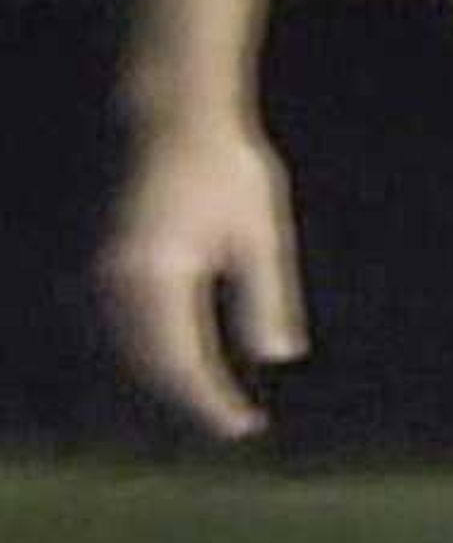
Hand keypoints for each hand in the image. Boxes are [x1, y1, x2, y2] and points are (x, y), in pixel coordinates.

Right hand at [97, 116, 305, 439]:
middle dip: (185, 401)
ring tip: (209, 401)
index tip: (243, 428)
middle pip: (144, 369)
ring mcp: (88, 277)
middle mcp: (109, 285)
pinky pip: (106, 331)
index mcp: (153, 276)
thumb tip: (278, 356)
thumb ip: (265, 294)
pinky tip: (174, 363)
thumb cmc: (222, 164)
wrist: (165, 114)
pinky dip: (139, 354)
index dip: (208, 404)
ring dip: (159, 383)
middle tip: (232, 422)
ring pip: (120, 355)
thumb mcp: (258, 226)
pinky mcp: (85, 269)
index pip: (178, 364)